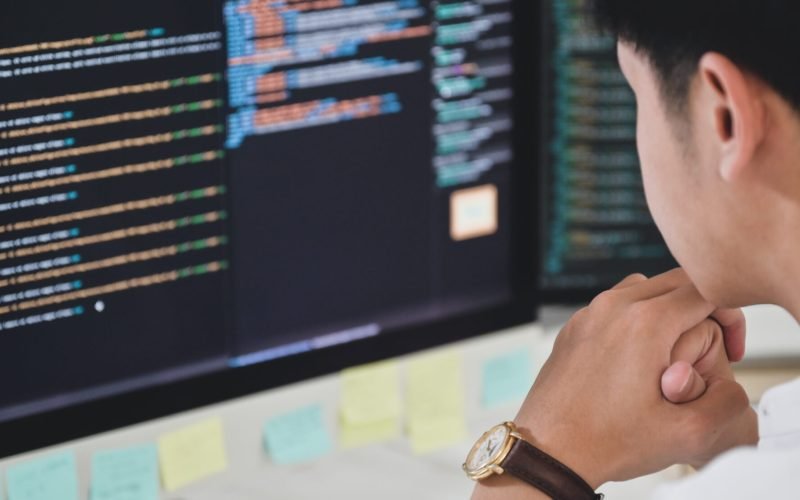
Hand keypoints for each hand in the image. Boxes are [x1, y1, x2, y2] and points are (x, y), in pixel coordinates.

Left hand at [513, 269, 754, 487]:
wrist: (550, 451)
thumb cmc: (605, 441)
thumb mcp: (686, 434)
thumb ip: (727, 403)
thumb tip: (733, 383)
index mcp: (644, 323)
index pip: (705, 290)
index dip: (730, 316)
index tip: (729, 350)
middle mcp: (613, 308)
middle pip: (675, 281)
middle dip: (703, 310)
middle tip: (712, 349)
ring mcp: (588, 314)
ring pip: (643, 288)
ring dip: (668, 309)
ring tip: (676, 351)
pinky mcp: (573, 327)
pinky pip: (614, 305)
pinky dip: (636, 318)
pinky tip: (639, 358)